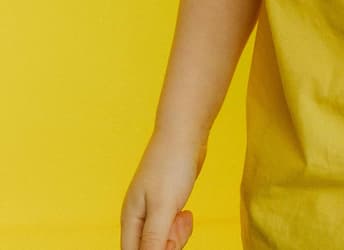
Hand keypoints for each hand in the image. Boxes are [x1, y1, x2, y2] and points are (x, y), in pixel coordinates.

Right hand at [120, 131, 205, 249]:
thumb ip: (154, 238)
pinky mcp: (166, 203)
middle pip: (149, 249)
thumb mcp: (164, 206)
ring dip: (176, 236)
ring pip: (162, 240)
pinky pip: (170, 228)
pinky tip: (187, 213)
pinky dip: (180, 226)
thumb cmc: (172, 164)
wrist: (185, 132)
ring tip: (185, 215)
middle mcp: (138, 216)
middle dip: (168, 245)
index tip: (171, 243)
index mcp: (130, 218)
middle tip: (180, 224)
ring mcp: (152, 209)